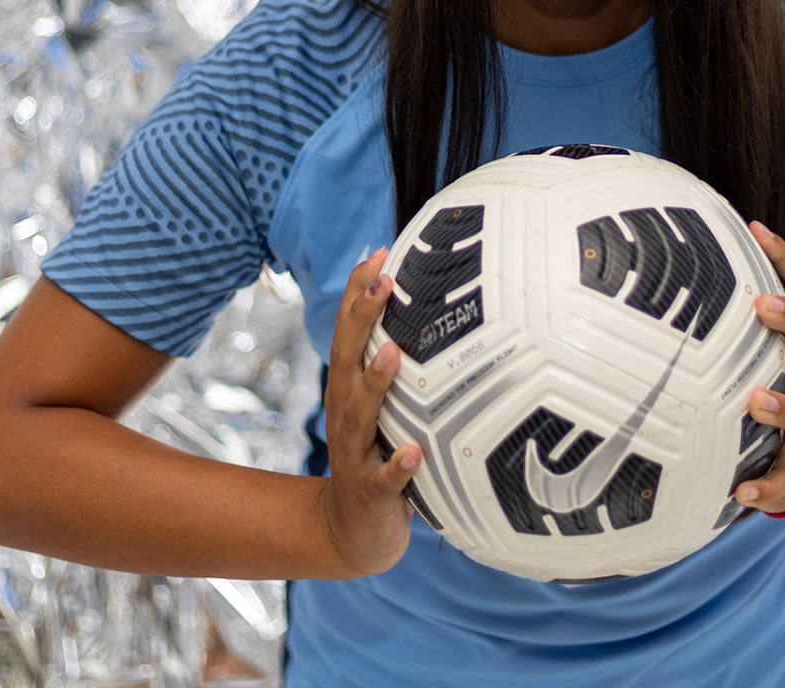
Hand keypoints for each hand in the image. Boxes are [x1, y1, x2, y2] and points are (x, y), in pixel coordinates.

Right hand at [316, 249, 421, 575]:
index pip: (349, 332)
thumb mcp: (385, 408)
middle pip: (348, 360)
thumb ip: (399, 365)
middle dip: (361, 319)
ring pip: (361, 415)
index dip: (358, 292)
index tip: (379, 251)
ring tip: (393, 352)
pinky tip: (416, 451)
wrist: (353, 533)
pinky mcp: (372, 493)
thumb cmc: (379, 456)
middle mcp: (347, 415)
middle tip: (381, 281)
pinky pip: (387, 479)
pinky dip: (399, 466)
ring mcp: (356, 454)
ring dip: (375, 383)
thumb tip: (437, 310)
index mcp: (351, 390)